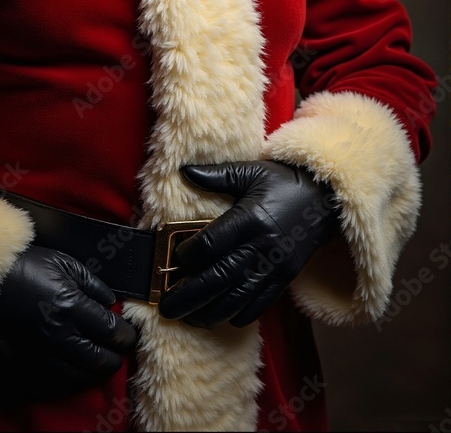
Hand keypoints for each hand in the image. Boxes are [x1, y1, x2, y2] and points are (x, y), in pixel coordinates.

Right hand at [0, 245, 136, 396]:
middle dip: (116, 354)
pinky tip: (81, 369)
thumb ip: (92, 284)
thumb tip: (111, 303)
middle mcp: (59, 333)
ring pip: (80, 374)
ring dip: (97, 369)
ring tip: (105, 358)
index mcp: (71, 306)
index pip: (110, 330)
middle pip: (99, 357)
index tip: (130, 333)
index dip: (126, 335)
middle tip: (122, 346)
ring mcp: (43, 350)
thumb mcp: (65, 263)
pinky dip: (74, 378)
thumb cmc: (27, 265)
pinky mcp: (28, 360)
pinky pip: (57, 379)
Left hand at [159, 161, 339, 328]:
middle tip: (166, 307)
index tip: (173, 260)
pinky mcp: (286, 277)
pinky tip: (222, 319)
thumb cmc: (283, 181)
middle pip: (219, 277)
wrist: (325, 198)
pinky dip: (240, 314)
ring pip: (238, 297)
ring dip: (211, 312)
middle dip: (190, 295)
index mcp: (250, 218)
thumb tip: (184, 171)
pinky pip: (261, 303)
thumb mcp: (251, 172)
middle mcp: (262, 245)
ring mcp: (275, 265)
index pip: (212, 243)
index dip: (189, 255)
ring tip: (189, 320)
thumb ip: (217, 175)